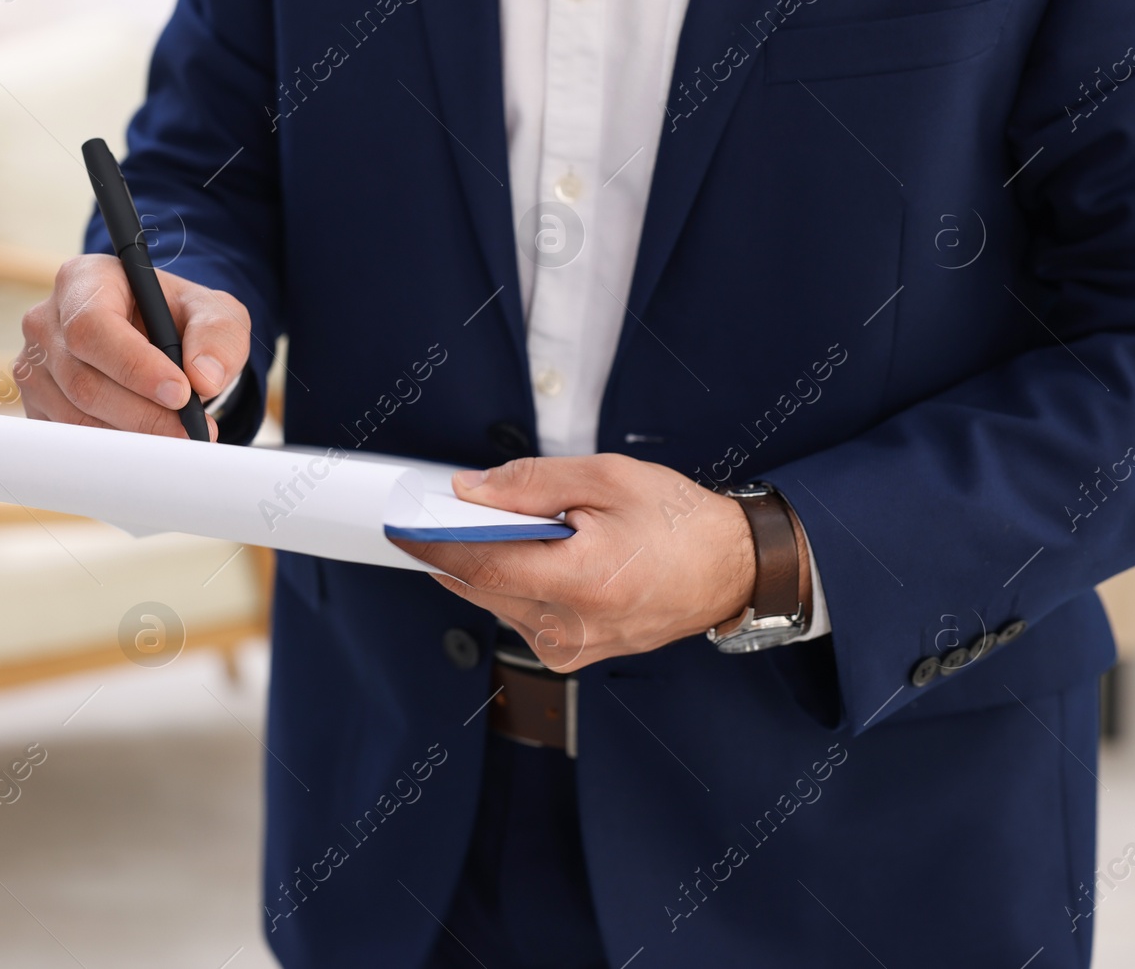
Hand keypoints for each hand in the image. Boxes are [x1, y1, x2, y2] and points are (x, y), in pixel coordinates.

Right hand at [16, 254, 250, 437]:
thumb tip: (205, 378)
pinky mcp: (36, 402)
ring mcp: (34, 363)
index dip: (135, 366)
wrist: (156, 335)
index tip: (180, 393)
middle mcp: (47, 320)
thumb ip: (218, 335)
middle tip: (190, 430)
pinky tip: (145, 442)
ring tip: (175, 437)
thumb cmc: (178, 317)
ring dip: (130, 435)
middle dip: (142, 414)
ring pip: (74, 414)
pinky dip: (110, 447)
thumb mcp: (213, 313)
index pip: (93, 327)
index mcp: (84, 280)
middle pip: (82, 379)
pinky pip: (67, 434)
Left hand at [390, 455, 755, 670]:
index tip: (402, 522)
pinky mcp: (571, 656)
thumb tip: (470, 490)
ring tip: (513, 527)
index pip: (481, 567)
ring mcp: (570, 649)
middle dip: (458, 546)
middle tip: (446, 509)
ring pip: (496, 603)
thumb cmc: (680, 523)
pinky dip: (513, 583)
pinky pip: (519, 616)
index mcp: (582, 584)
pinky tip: (535, 555)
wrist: (732, 569)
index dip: (434, 543)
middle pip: (480, 587)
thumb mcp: (606, 479)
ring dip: (488, 564)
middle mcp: (570, 630)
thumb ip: (530, 484)